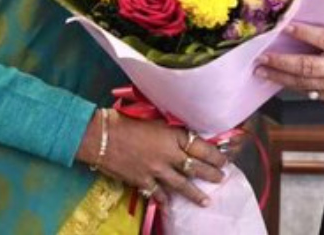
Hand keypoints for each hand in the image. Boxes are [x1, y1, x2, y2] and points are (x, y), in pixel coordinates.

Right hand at [76, 111, 226, 206]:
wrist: (100, 135)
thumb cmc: (124, 119)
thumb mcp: (153, 117)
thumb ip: (170, 127)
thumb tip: (184, 132)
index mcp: (173, 135)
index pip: (201, 148)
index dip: (215, 155)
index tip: (223, 159)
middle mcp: (168, 154)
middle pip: (196, 167)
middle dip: (211, 174)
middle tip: (221, 177)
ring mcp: (156, 170)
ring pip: (181, 185)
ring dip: (195, 194)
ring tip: (206, 201)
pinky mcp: (142, 180)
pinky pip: (158, 193)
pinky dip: (165, 200)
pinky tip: (171, 207)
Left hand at [255, 12, 323, 108]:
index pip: (323, 39)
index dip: (303, 33)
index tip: (285, 27)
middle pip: (307, 66)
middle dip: (281, 62)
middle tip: (263, 57)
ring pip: (304, 83)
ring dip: (281, 78)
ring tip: (263, 72)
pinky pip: (312, 93)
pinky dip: (296, 87)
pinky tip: (282, 81)